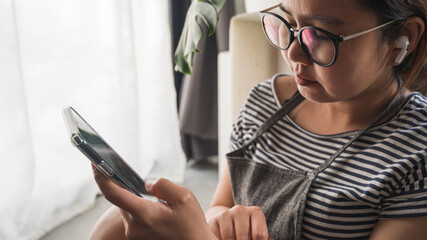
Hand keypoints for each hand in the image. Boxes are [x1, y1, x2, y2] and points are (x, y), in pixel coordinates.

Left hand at [92, 164, 216, 239]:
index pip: (114, 194)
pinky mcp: (137, 235)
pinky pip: (132, 214)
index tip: (95, 163)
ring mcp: (134, 232)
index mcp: (144, 214)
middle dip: (123, 184)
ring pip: (126, 205)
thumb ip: (164, 185)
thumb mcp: (184, 198)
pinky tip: (153, 204)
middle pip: (120, 198)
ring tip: (151, 193)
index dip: (101, 177)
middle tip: (127, 171)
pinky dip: (137, 204)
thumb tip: (148, 184)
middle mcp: (134, 225)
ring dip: (133, 196)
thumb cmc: (191, 224)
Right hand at [207, 205, 272, 239]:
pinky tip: (224, 239)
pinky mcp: (213, 220)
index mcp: (256, 212)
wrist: (229, 224)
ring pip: (229, 238)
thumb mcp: (259, 234)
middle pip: (244, 237)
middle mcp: (240, 210)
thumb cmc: (249, 232)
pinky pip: (217, 237)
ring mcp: (226, 214)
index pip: (259, 235)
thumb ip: (264, 238)